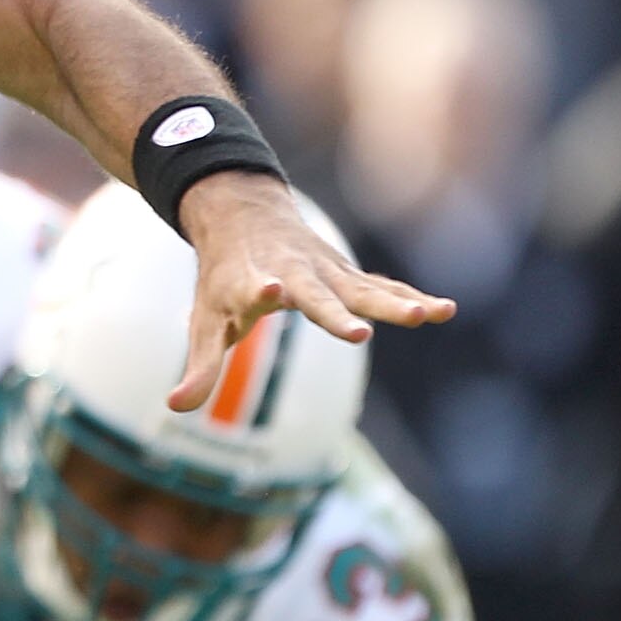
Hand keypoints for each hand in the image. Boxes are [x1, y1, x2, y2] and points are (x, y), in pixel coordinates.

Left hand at [167, 173, 453, 412]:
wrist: (241, 213)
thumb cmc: (222, 277)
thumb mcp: (204, 321)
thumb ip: (200, 367)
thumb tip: (175, 408)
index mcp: (248, 282)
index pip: (250, 287)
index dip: (257, 288)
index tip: (267, 288)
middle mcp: (290, 273)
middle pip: (316, 295)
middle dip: (337, 312)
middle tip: (362, 333)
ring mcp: (324, 272)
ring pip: (361, 289)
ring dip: (393, 303)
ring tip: (426, 315)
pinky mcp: (347, 275)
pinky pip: (383, 287)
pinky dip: (411, 296)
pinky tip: (444, 309)